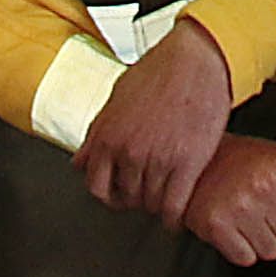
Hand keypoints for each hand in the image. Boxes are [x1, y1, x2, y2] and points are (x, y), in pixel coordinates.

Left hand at [74, 21, 237, 225]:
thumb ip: (97, 133)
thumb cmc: (158, 71)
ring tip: (164, 197)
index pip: (96, 186)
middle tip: (146, 193)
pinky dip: (174, 217)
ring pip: (150, 203)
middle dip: (135, 199)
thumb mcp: (116, 99)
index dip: (108, 194)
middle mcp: (127, 152)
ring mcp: (157, 160)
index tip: (118, 194)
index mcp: (106, 136)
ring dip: (156, 205)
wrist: (195, 59)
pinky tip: (176, 215)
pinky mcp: (186, 164)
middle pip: (125, 198)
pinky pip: (175, 206)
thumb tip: (80, 160)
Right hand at [175, 134, 275, 265]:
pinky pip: (245, 258)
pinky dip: (239, 248)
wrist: (197, 161)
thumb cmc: (244, 162)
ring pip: (271, 252)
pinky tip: (232, 226)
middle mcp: (264, 184)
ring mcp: (239, 206)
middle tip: (260, 206)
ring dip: (260, 240)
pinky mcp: (216, 225)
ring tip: (245, 215)